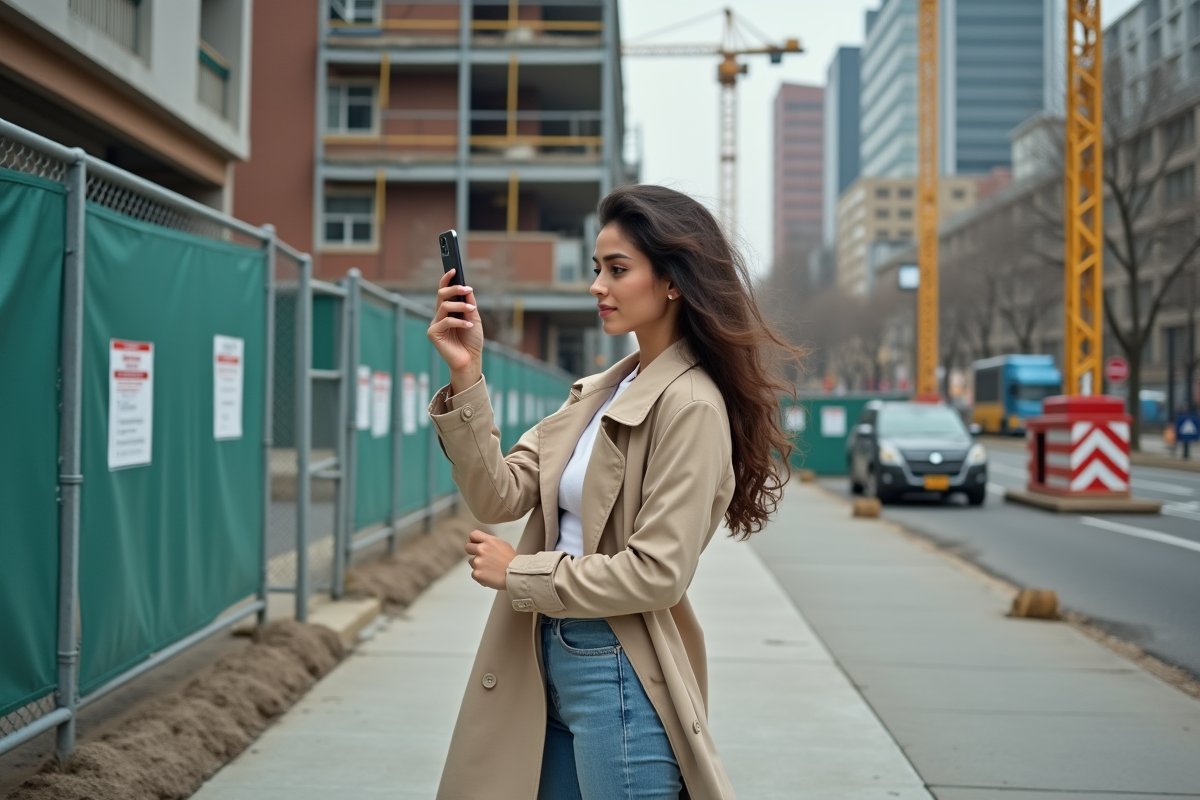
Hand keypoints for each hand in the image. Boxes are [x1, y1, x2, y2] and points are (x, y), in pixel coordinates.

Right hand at [427, 269, 483, 393]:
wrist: (471, 359)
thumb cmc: (472, 340)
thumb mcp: (474, 318)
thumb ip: (469, 304)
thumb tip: (467, 288)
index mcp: (448, 311)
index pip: (444, 291)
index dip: (446, 280)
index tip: (454, 269)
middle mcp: (439, 315)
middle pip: (441, 295)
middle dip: (453, 289)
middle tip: (466, 288)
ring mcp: (435, 324)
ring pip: (444, 306)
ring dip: (460, 306)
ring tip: (471, 310)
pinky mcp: (433, 334)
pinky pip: (445, 321)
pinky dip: (459, 321)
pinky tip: (468, 325)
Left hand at [465, 529, 515, 590]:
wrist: (516, 575)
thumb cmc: (512, 561)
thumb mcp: (503, 544)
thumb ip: (490, 543)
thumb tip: (484, 544)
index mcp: (488, 541)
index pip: (473, 535)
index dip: (473, 540)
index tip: (475, 544)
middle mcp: (481, 550)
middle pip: (468, 547)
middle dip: (473, 552)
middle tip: (481, 557)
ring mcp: (477, 562)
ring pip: (471, 562)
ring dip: (478, 565)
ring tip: (490, 569)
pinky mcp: (476, 573)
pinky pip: (474, 573)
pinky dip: (480, 575)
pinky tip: (489, 576)